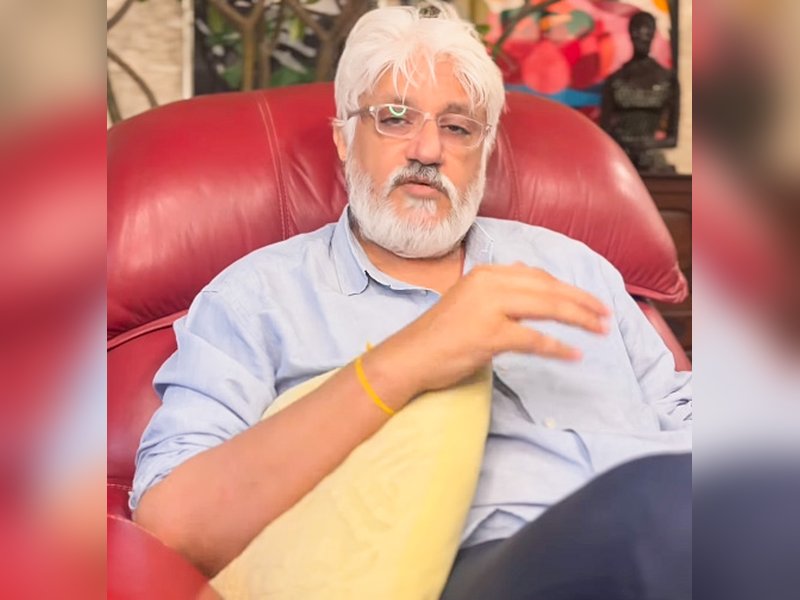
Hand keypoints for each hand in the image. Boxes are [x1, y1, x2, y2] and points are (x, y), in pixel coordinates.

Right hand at [374, 263, 610, 397]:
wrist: (409, 356)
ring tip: (600, 330)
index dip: (568, 288)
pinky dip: (558, 348)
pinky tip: (574, 355)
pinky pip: (534, 340)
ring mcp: (489, 308)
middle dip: (582, 301)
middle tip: (606, 314)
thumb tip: (530, 281)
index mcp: (486, 273)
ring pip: (547, 308)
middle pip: (548, 288)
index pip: (538, 276)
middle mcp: (489, 283)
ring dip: (579, 319)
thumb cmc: (439, 334)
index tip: (589, 300)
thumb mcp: (470, 300)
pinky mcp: (489, 335)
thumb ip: (499, 289)